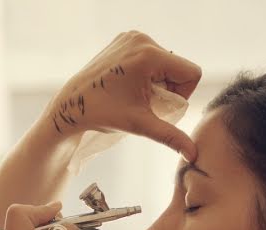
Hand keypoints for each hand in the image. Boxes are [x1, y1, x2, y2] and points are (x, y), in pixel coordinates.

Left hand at [44, 31, 201, 158]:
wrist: (71, 105)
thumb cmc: (102, 114)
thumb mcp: (140, 125)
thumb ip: (171, 136)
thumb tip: (193, 154)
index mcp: (148, 55)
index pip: (191, 72)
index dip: (181, 94)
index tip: (158, 105)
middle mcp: (142, 40)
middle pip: (178, 67)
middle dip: (167, 88)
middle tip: (144, 102)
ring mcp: (132, 37)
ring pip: (165, 62)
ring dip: (157, 81)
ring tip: (134, 94)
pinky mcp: (125, 39)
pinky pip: (150, 55)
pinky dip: (146, 72)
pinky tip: (129, 84)